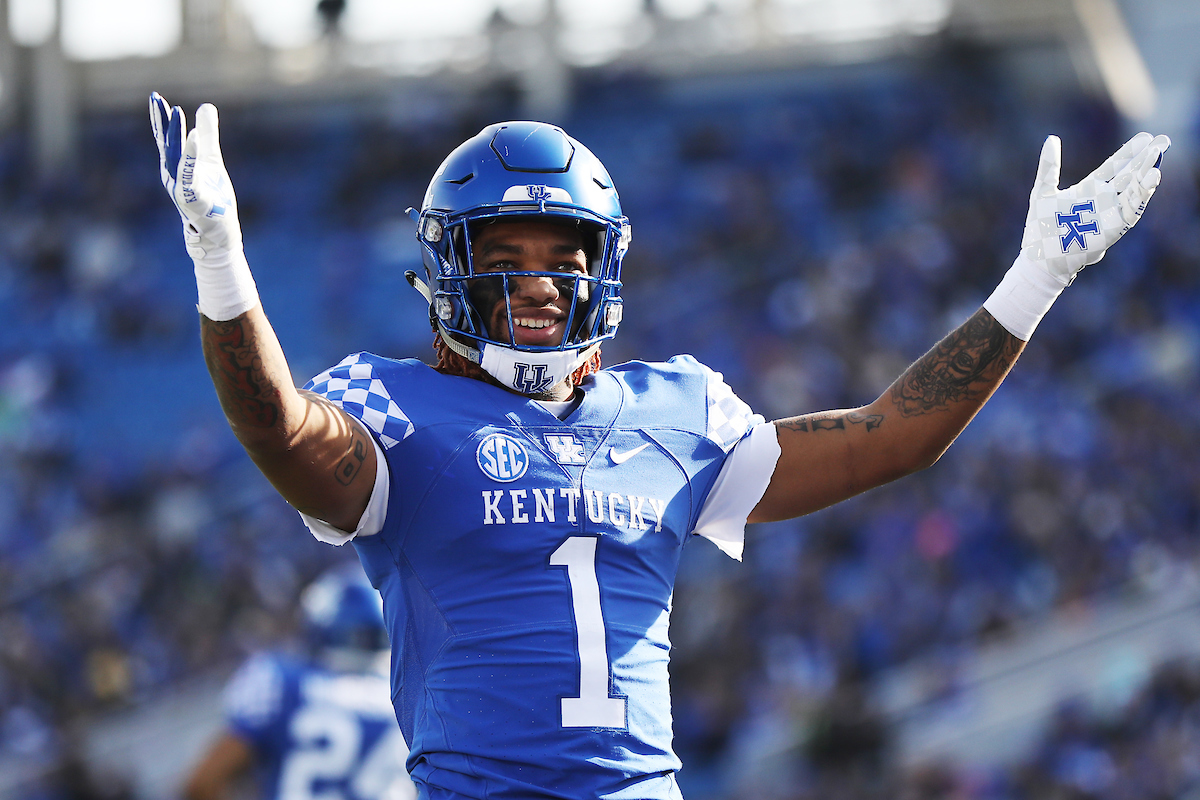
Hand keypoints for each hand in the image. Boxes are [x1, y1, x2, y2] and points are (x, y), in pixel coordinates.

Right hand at [150, 93, 257, 320]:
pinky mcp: (196, 203)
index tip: (156, 98)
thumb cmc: (213, 199)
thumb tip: (205, 107)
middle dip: (162, 124)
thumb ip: (208, 136)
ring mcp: (183, 191)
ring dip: (175, 138)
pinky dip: (191, 162)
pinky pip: (190, 180)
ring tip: (176, 114)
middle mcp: (175, 178)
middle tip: (157, 100)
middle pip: (167, 147)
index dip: (160, 121)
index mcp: (177, 168)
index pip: (166, 141)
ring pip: (176, 161)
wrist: (218, 235)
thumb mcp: (211, 162)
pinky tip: (194, 142)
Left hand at [1022, 131, 1169, 284]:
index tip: (1146, 137)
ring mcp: (1112, 211)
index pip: (1115, 165)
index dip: (1130, 152)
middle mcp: (1105, 198)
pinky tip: (1152, 177)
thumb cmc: (1041, 228)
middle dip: (1147, 158)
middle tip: (1163, 140)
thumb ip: (1049, 165)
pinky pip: (1134, 207)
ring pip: (1135, 188)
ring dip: (1147, 172)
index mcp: (1090, 188)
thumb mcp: (1043, 190)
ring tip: (1158, 154)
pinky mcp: (1116, 226)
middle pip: (1131, 173)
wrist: (1043, 256)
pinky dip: (1143, 193)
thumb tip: (1051, 138)